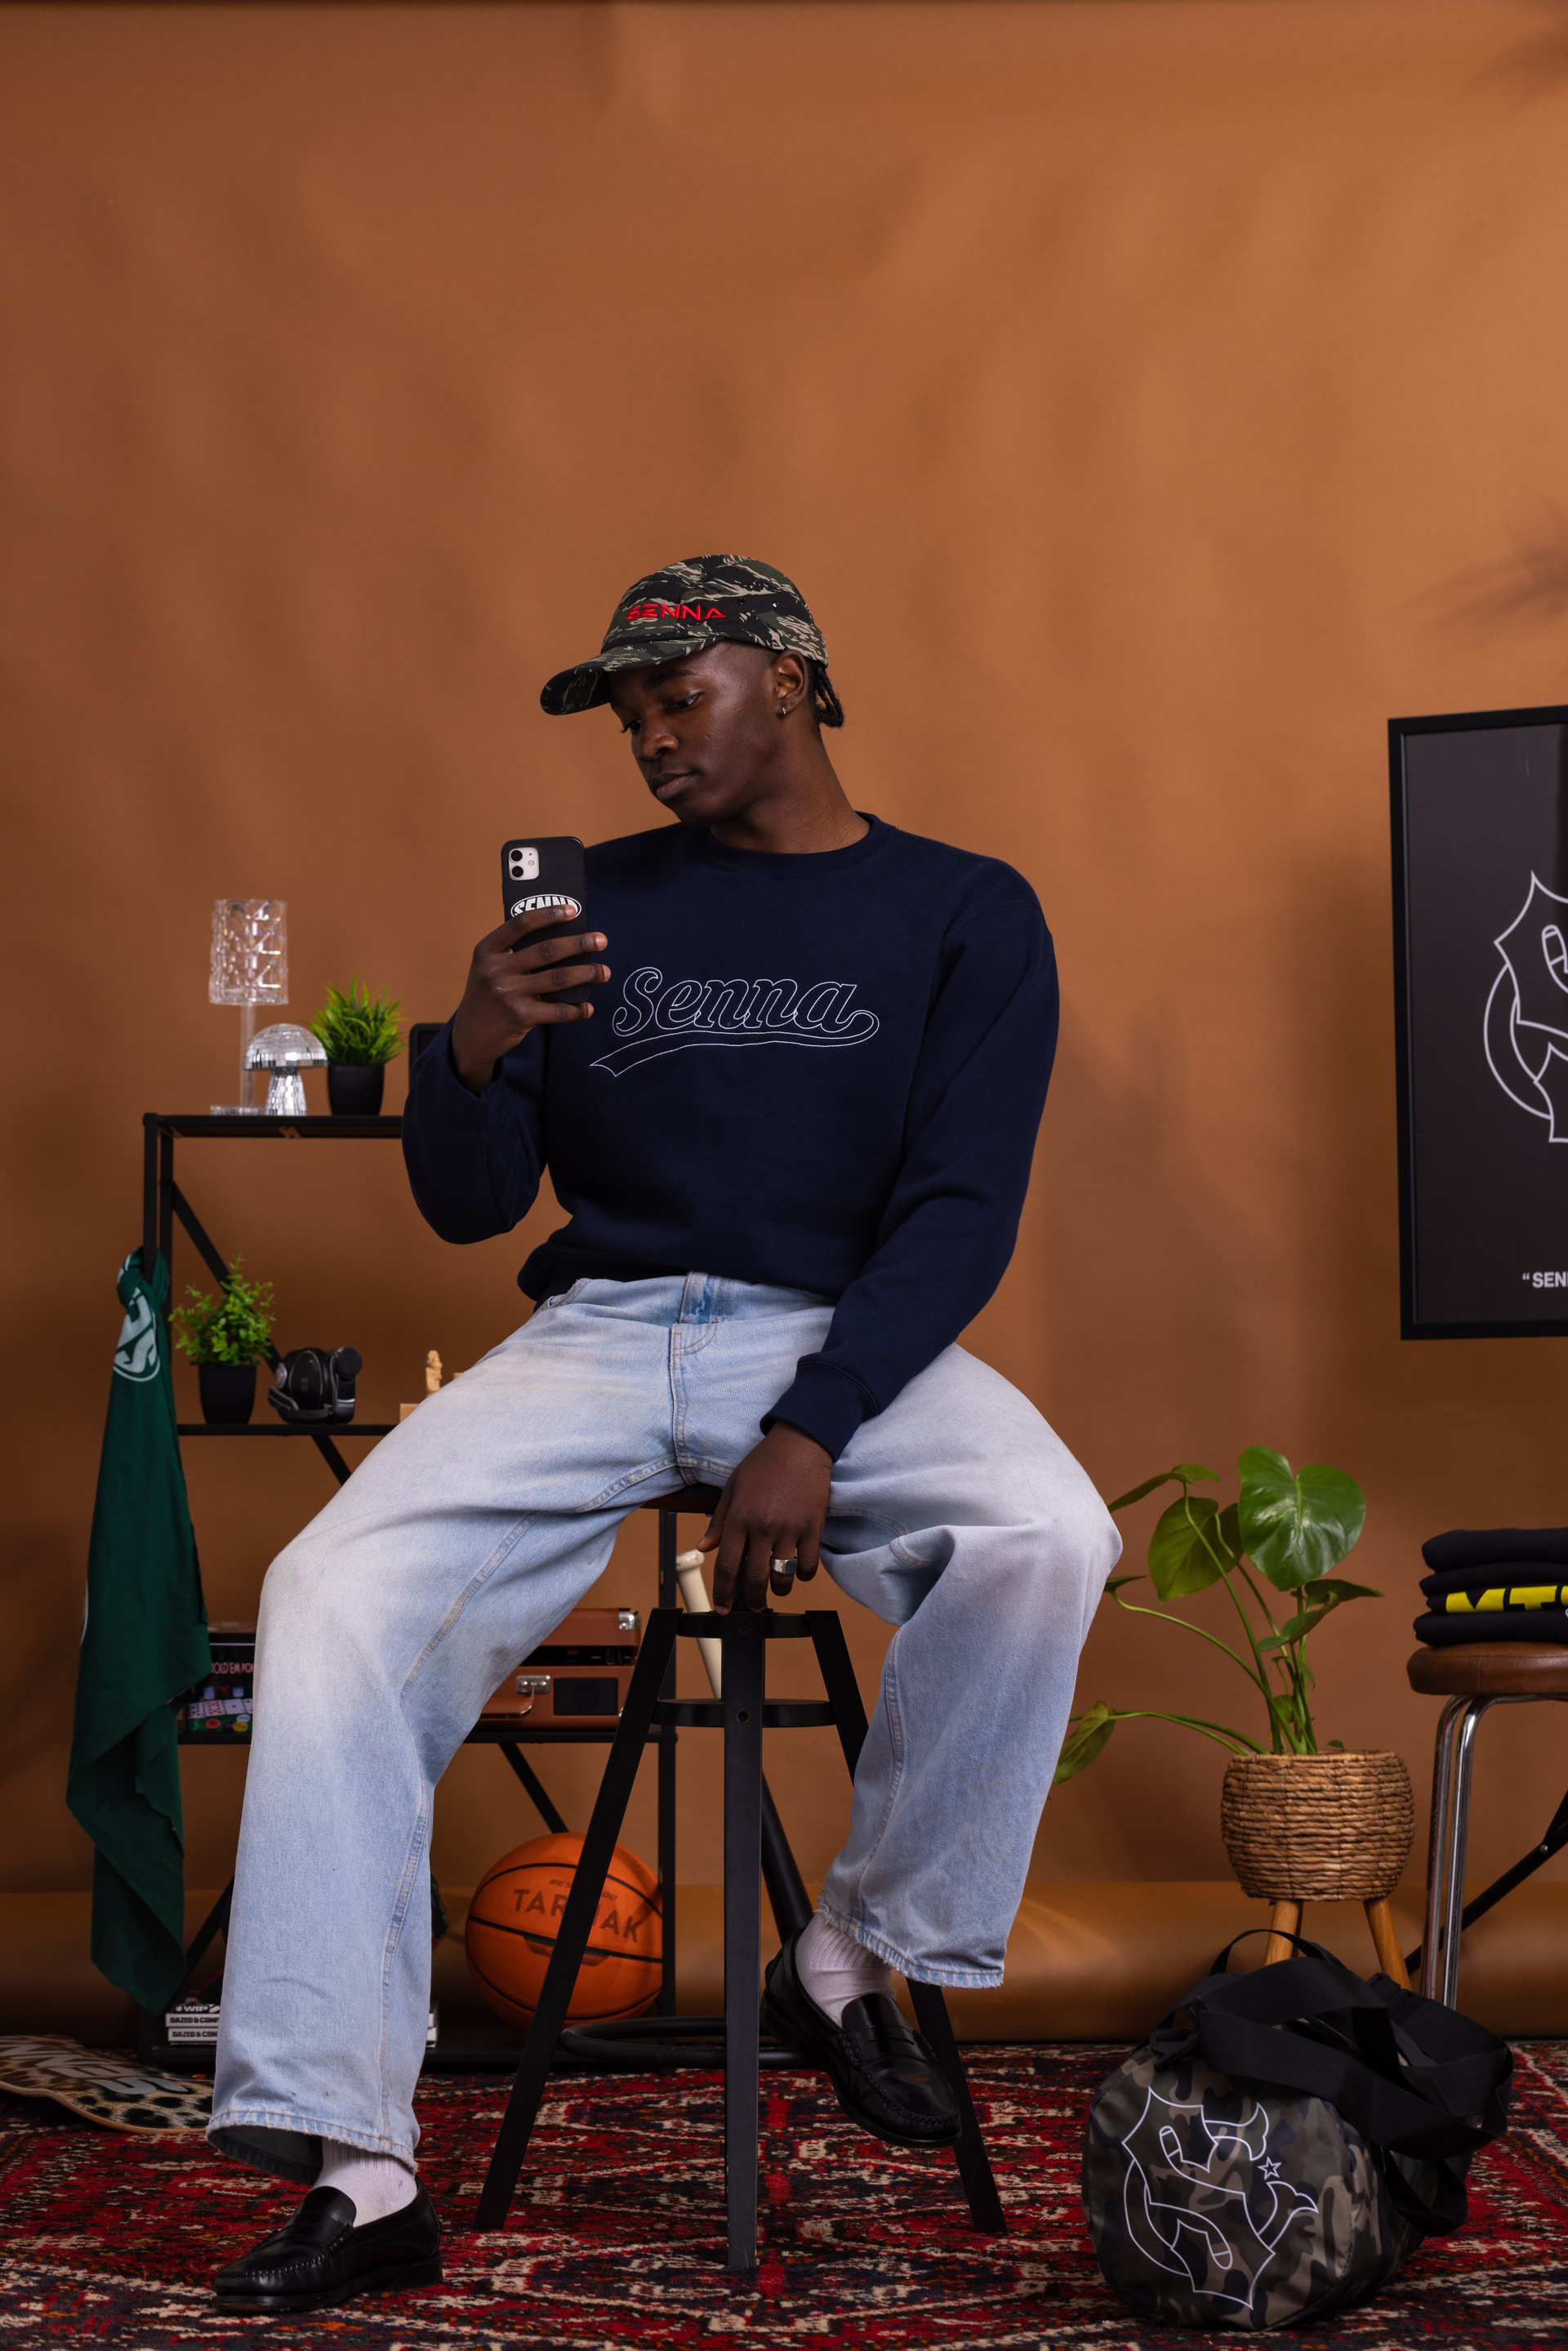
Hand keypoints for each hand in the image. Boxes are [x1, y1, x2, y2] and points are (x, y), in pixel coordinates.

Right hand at [449, 908, 609, 1091]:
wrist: (470, 1036)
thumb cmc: (487, 995)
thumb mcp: (489, 968)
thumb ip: (515, 953)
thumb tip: (563, 940)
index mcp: (487, 951)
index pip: (520, 924)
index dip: (548, 914)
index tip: (572, 910)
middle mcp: (496, 970)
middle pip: (546, 950)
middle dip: (579, 943)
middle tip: (601, 940)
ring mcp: (508, 994)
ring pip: (558, 978)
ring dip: (586, 974)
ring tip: (604, 971)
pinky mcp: (521, 1017)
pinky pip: (557, 1011)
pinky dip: (576, 1009)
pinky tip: (587, 1007)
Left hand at [699, 1423, 831, 1610]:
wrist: (800, 1445)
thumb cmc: (764, 1463)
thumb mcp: (733, 1487)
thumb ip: (719, 1521)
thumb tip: (705, 1547)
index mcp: (739, 1518)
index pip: (727, 1566)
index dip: (723, 1592)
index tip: (722, 1607)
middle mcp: (762, 1527)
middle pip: (754, 1579)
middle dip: (752, 1600)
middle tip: (753, 1606)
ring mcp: (790, 1529)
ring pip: (782, 1576)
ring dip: (778, 1591)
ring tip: (776, 1590)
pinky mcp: (813, 1527)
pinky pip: (808, 1564)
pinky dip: (803, 1575)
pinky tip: (798, 1572)